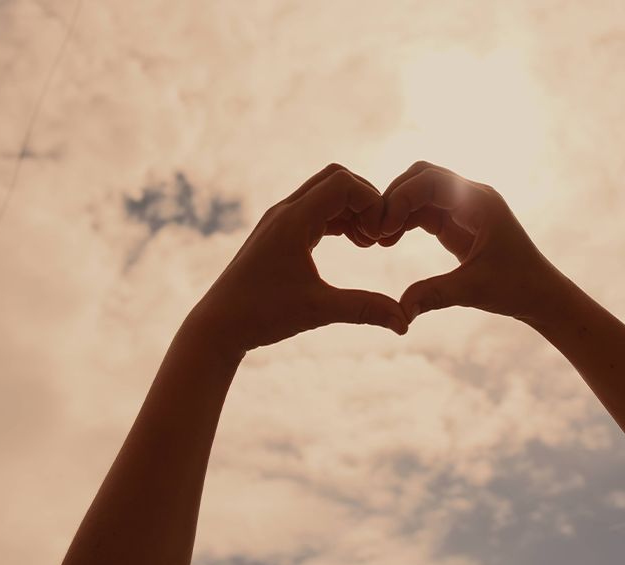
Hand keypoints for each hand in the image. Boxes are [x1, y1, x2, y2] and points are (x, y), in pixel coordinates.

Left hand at [188, 164, 408, 356]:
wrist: (218, 326)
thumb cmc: (262, 315)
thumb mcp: (318, 311)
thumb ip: (364, 309)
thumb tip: (405, 322)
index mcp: (293, 220)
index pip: (343, 183)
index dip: (372, 202)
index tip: (380, 237)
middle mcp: (285, 212)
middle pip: (336, 178)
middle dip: (365, 200)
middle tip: (378, 235)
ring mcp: (280, 220)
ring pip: (325, 193)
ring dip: (353, 210)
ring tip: (369, 243)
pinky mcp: (279, 233)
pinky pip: (316, 210)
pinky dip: (339, 219)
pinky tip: (354, 244)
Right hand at [379, 161, 573, 324]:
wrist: (538, 294)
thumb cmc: (516, 287)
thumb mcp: (473, 291)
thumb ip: (435, 295)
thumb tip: (400, 312)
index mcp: (480, 202)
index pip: (431, 179)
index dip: (402, 197)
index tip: (383, 227)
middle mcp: (471, 196)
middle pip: (421, 176)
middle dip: (394, 197)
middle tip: (374, 229)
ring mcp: (463, 207)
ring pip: (419, 191)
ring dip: (396, 209)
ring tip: (377, 239)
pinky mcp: (456, 222)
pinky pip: (422, 210)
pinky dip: (403, 220)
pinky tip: (387, 241)